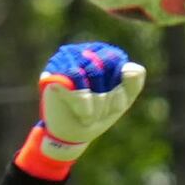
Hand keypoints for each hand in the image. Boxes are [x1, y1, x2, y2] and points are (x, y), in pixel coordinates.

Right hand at [32, 40, 139, 156]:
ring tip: (90, 116)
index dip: (120, 88)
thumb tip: (129, 68)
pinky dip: (84, 107)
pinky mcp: (51, 75)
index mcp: (103, 54)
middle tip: (100, 113)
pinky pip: (77, 86)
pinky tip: (81, 115)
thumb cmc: (97, 112)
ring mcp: (65, 61)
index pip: (118, 62)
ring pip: (92, 73)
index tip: (115, 105)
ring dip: (96, 104)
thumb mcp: (121, 100)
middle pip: (105, 65)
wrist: (71, 134)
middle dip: (107, 97)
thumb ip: (133, 83)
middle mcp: (83, 51)